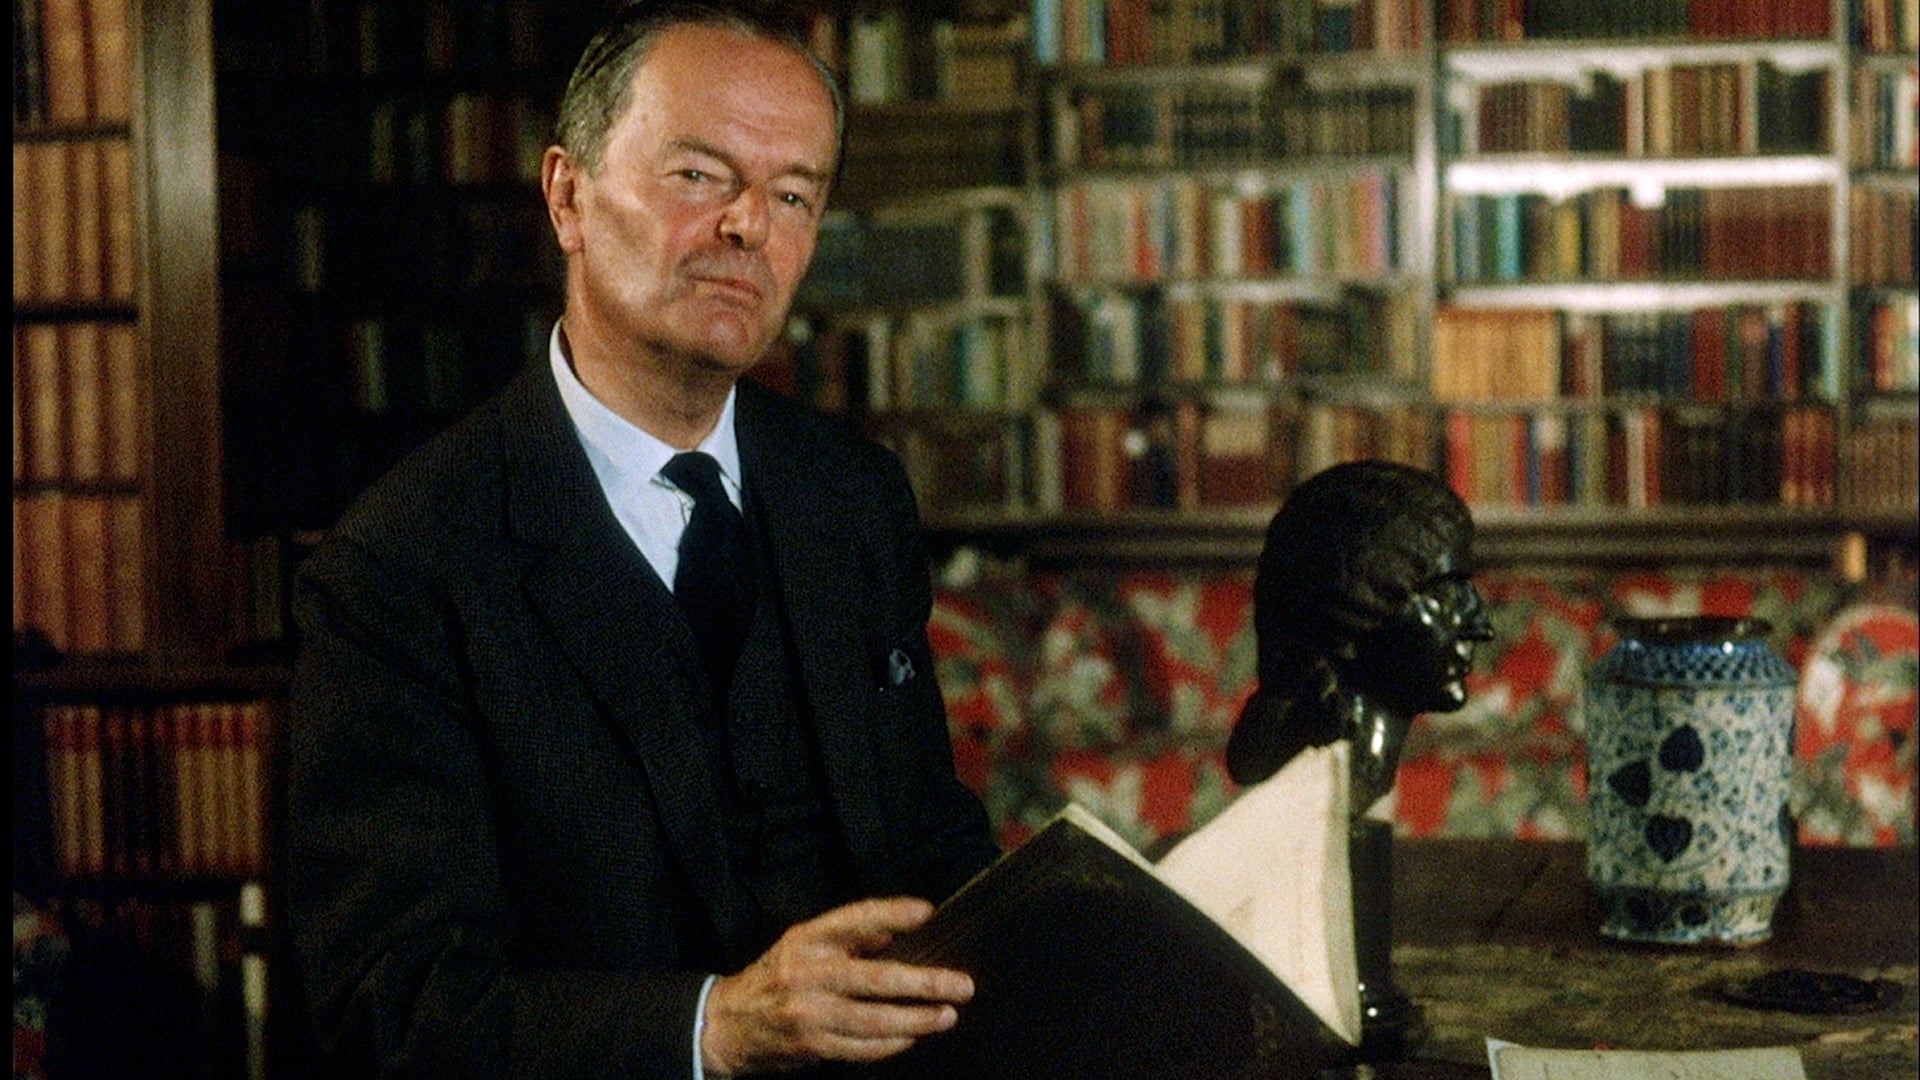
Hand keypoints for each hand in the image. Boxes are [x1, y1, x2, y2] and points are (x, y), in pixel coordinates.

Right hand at [700, 896, 970, 1074]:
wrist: (725, 1025)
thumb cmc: (774, 978)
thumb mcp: (801, 945)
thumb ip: (847, 938)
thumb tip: (897, 930)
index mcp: (806, 940)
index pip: (855, 919)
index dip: (892, 914)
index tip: (928, 912)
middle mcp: (808, 973)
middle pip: (876, 978)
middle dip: (925, 983)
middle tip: (961, 985)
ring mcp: (809, 1013)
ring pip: (875, 1020)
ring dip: (917, 1019)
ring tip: (947, 1015)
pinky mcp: (812, 1045)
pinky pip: (862, 1047)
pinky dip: (892, 1043)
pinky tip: (913, 1037)